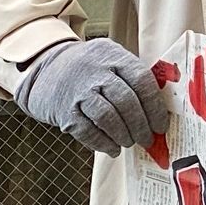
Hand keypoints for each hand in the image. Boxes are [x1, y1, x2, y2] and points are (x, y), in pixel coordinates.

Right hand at [15, 37, 164, 153]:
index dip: (155, 107)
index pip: (141, 80)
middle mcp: (94, 70)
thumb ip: (132, 80)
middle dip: (140, 125)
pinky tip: (111, 148)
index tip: (160, 125)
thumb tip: (158, 114)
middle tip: (146, 139)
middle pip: (126, 101)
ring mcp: (77, 90)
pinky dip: (103, 143)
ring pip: (107, 117)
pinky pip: (87, 131)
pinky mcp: (63, 110)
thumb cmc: (88, 70)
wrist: (45, 69)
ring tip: (128, 142)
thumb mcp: (109, 60)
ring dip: (123, 135)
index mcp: (112, 55)